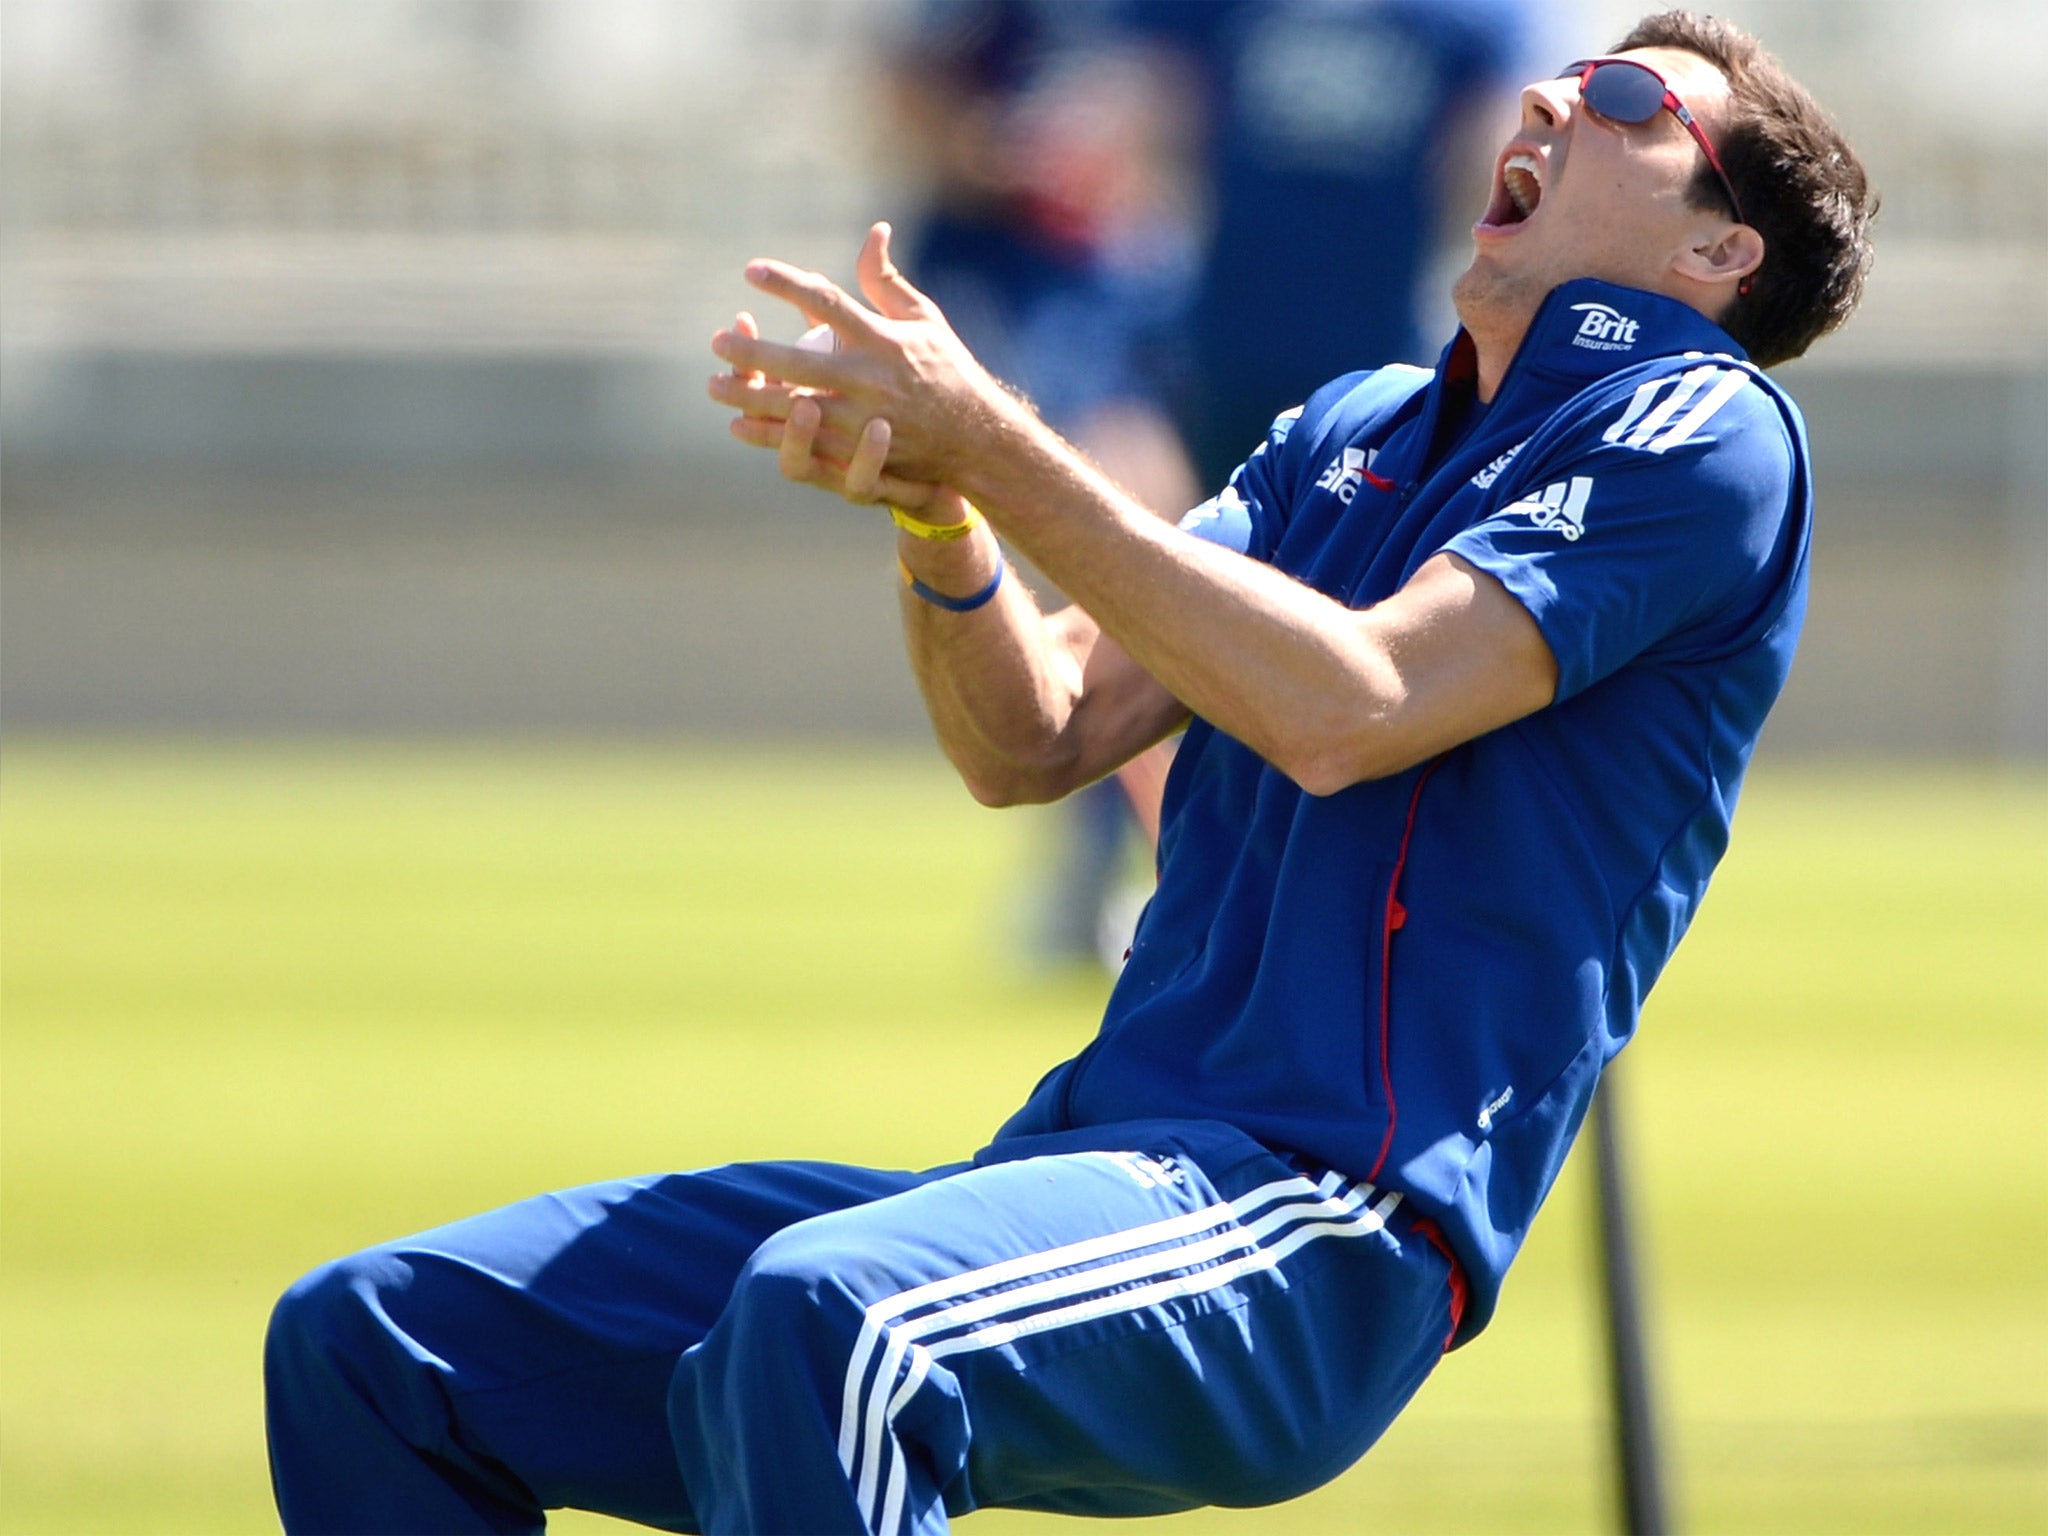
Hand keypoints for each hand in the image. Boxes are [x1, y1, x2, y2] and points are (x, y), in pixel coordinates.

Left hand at [707, 222, 1020, 486]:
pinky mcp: (859, 451)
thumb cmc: (947, 369)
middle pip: (800, 363)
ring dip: (750, 397)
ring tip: (714, 385)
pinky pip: (804, 444)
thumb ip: (886, 279)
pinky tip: (738, 425)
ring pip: (794, 409)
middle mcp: (870, 379)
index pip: (828, 303)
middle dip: (754, 354)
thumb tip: (874, 230)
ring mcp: (863, 419)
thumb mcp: (924, 318)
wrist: (976, 436)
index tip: (751, 271)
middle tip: (716, 342)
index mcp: (884, 340)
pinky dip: (768, 435)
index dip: (786, 284)